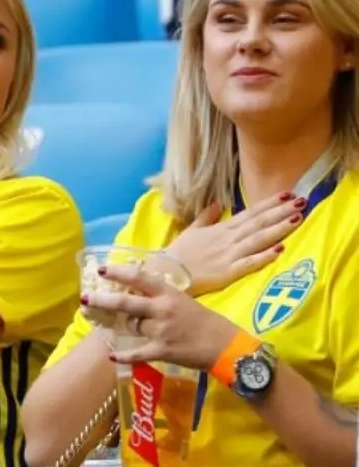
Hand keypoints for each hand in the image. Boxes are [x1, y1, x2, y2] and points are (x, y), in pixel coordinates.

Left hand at [82, 264, 240, 369]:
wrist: (225, 345)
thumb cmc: (203, 320)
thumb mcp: (183, 300)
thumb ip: (160, 296)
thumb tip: (135, 291)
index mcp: (169, 293)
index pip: (140, 278)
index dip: (119, 273)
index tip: (101, 269)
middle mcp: (163, 309)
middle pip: (126, 303)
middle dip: (102, 301)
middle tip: (84, 299)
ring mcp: (162, 330)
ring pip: (131, 326)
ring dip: (118, 327)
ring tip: (103, 325)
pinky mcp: (162, 350)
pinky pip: (136, 353)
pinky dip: (123, 355)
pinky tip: (112, 355)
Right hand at [165, 192, 303, 295]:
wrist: (165, 272)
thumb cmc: (178, 253)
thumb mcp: (192, 230)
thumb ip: (206, 217)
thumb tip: (217, 202)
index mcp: (221, 229)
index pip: (250, 213)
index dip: (270, 203)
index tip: (288, 193)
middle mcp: (228, 239)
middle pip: (259, 223)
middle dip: (281, 212)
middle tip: (302, 201)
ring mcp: (229, 255)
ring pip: (258, 239)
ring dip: (278, 229)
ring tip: (298, 219)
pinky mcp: (227, 273)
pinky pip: (249, 263)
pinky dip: (264, 256)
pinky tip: (280, 250)